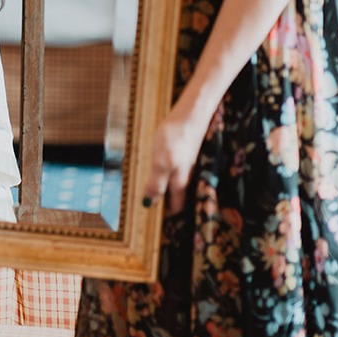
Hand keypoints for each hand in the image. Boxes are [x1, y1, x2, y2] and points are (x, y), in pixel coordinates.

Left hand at [141, 99, 211, 214]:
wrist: (189, 114)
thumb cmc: (175, 137)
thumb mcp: (161, 162)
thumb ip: (156, 183)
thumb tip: (149, 203)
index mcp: (180, 182)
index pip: (175, 207)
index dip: (165, 215)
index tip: (152, 222)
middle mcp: (185, 176)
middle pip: (176, 197)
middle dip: (165, 205)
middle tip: (148, 208)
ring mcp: (186, 165)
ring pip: (176, 184)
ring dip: (165, 190)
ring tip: (149, 193)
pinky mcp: (184, 153)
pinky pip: (175, 171)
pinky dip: (167, 176)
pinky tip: (158, 171)